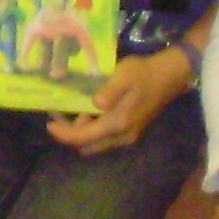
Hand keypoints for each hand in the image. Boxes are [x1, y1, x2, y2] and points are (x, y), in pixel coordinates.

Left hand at [47, 46, 191, 156]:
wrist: (169, 76)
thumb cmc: (143, 73)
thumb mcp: (123, 76)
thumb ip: (109, 91)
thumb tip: (94, 104)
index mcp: (118, 124)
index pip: (83, 138)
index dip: (64, 134)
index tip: (49, 125)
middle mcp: (122, 136)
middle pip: (88, 145)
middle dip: (70, 134)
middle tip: (57, 115)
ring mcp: (128, 136)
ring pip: (96, 143)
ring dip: (81, 131)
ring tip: (70, 108)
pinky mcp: (131, 131)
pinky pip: (105, 137)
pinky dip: (92, 128)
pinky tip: (87, 110)